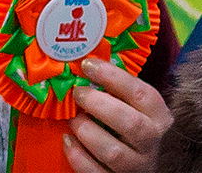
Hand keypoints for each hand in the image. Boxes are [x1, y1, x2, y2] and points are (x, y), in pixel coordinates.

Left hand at [62, 57, 172, 172]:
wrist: (136, 162)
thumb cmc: (127, 121)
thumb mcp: (130, 104)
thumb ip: (114, 87)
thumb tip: (83, 62)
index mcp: (157, 116)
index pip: (141, 93)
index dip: (112, 76)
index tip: (87, 65)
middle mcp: (151, 142)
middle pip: (130, 123)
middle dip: (98, 104)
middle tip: (77, 93)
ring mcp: (137, 166)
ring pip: (113, 152)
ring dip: (87, 131)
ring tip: (73, 119)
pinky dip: (78, 156)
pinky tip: (67, 140)